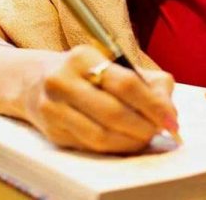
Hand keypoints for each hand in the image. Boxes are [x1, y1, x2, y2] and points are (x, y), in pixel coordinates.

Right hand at [22, 45, 176, 152]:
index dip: (153, 104)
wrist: (34, 80)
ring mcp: (53, 108)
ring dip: (130, 142)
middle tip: (160, 131)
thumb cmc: (87, 72)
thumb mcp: (114, 64)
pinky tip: (126, 142)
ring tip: (145, 138)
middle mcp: (62, 81)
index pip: (126, 83)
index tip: (171, 119)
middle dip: (144, 126)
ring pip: (100, 135)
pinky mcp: (52, 132)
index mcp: (83, 58)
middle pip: (113, 112)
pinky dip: (114, 148)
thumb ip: (149, 82)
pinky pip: (89, 146)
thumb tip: (169, 111)